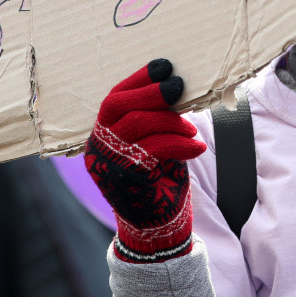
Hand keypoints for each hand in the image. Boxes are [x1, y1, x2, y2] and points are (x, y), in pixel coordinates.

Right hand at [84, 59, 205, 262]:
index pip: (115, 98)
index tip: (164, 66)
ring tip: (192, 128)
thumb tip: (176, 86)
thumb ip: (155, 120)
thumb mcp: (153, 145)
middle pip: (119, 106)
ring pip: (138, 125)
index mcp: (102, 134)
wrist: (156, 230)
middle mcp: (98, 147)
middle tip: (179, 85)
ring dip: (171, 120)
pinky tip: (198, 147)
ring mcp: (108, 164)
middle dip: (152, 92)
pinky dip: (180, 144)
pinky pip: (154, 150)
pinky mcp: (125, 181)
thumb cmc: (157, 181)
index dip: (139, 80)